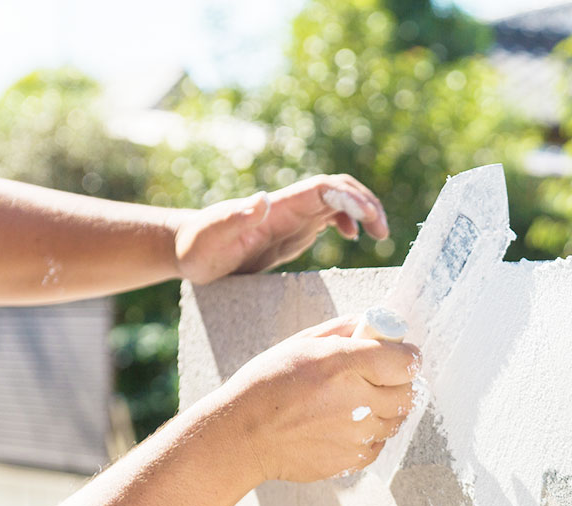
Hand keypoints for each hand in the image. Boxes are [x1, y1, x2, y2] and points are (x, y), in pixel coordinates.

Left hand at [173, 175, 389, 284]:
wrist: (189, 250)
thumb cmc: (198, 248)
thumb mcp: (212, 238)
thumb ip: (235, 218)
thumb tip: (262, 198)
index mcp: (277, 206)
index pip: (323, 189)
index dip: (350, 198)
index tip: (369, 219)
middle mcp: (290, 205)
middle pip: (339, 189)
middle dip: (366, 203)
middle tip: (382, 231)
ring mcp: (294, 215)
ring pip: (339, 200)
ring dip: (364, 211)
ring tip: (380, 234)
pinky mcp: (294, 228)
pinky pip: (330, 215)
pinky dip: (349, 221)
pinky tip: (353, 239)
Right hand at [217, 316, 418, 482]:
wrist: (243, 436)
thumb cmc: (267, 385)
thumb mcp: (301, 344)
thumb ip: (342, 331)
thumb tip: (371, 323)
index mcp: (344, 365)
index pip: (406, 362)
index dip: (406, 357)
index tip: (399, 356)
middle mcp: (357, 400)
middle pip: (407, 392)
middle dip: (397, 383)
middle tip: (376, 379)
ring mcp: (357, 434)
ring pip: (395, 419)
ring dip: (384, 409)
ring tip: (353, 403)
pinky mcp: (352, 460)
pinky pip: (379, 443)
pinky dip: (369, 434)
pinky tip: (343, 425)